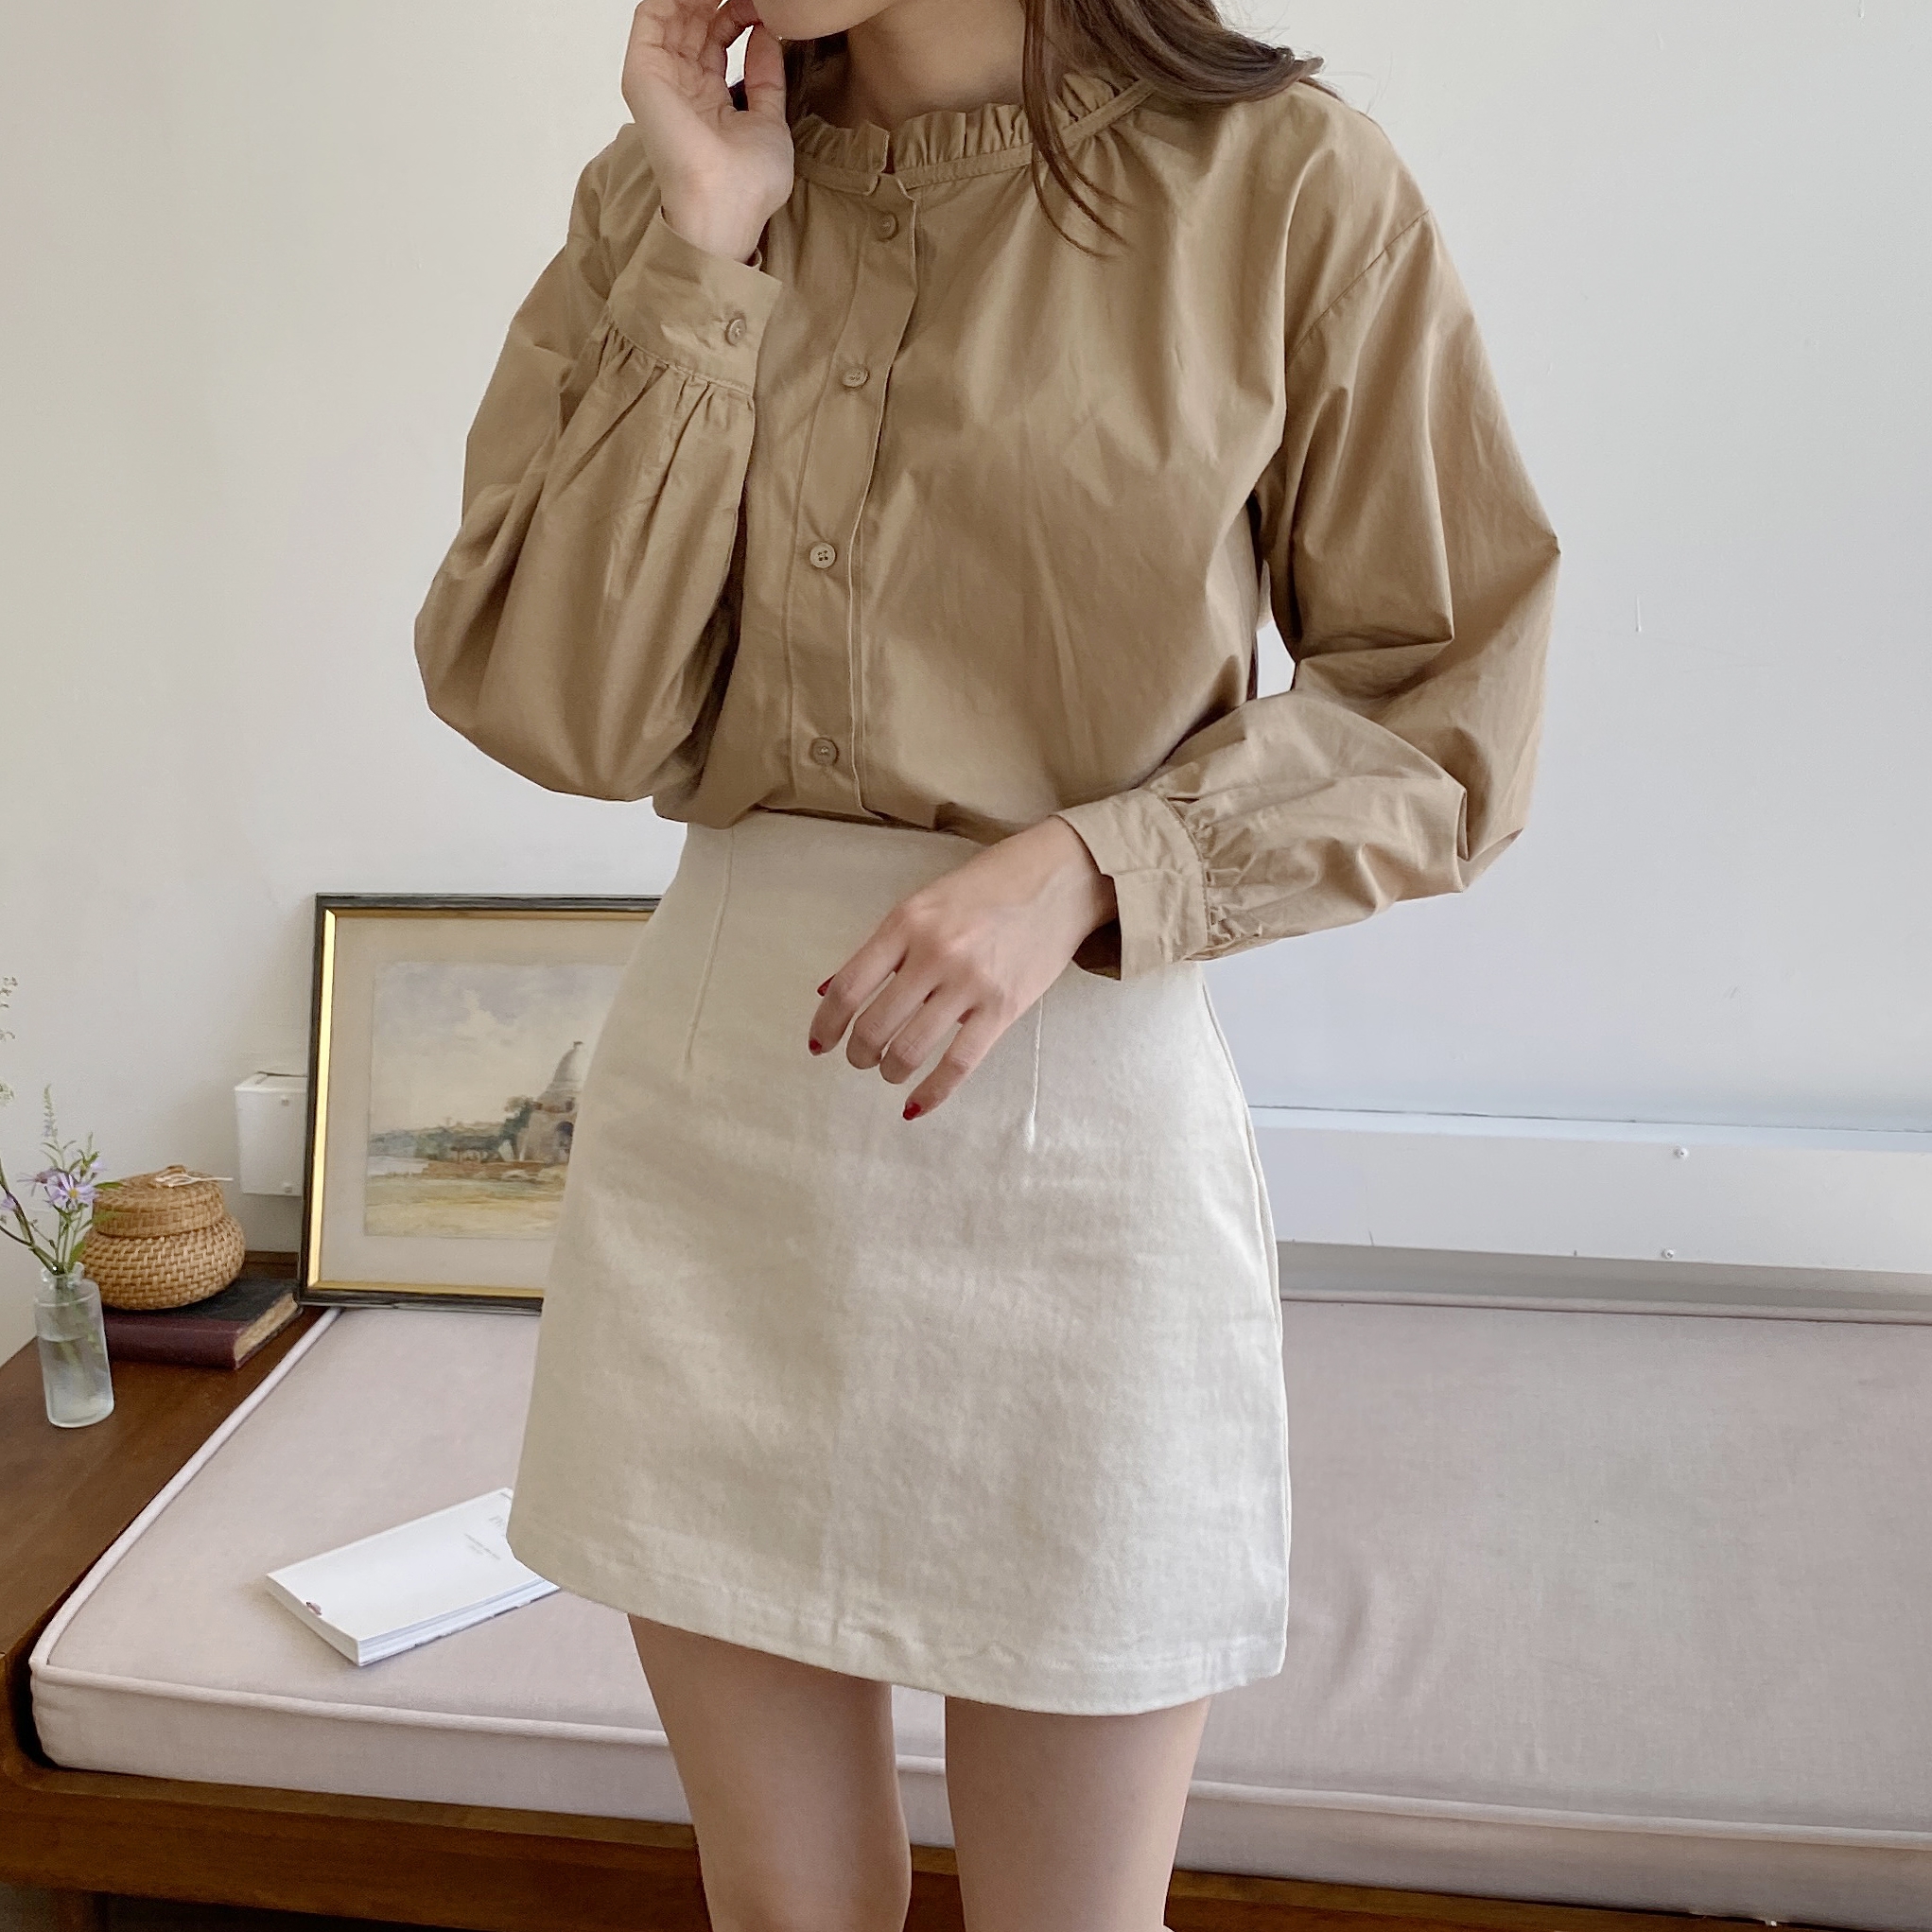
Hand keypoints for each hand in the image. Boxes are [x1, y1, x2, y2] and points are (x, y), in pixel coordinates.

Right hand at [622, 0, 794, 263]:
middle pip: (694, 19)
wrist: (724, 203)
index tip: (760, 7)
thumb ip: (765, 76)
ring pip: (672, 10)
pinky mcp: (643, 70)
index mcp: (708, 97)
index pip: (716, 37)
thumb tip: (765, 34)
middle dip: (718, 1)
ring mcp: (661, 76)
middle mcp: (681, 84)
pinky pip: (652, 13)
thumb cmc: (749, 182)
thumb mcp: (769, 120)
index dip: (736, 13)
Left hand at [808, 817, 1119, 1119]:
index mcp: (906, 922)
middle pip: (874, 1026)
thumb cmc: (988, 888)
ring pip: (909, 1050)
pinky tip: (914, 1105)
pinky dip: (930, 1093)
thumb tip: (827, 992)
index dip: (826, 1025)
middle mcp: (933, 953)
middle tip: (861, 1058)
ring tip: (890, 1069)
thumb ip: (882, 947)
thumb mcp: (926, 903)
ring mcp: (970, 983)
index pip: (847, 988)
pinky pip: (957, 1065)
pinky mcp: (1004, 1008)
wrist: (1060, 878)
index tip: (819, 1044)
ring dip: (889, 1070)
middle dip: (859, 1053)